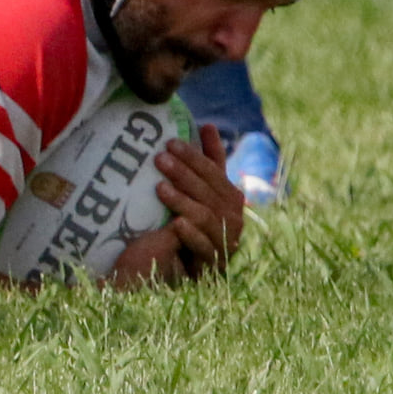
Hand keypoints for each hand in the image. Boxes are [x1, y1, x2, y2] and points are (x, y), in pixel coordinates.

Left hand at [107, 125, 244, 287]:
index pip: (213, 171)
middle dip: (184, 173)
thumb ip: (209, 161)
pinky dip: (190, 234)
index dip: (194, 156)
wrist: (188, 268)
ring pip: (206, 216)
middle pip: (208, 191)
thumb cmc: (194, 221)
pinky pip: (204, 247)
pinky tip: (175, 224)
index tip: (170, 142)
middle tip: (159, 158)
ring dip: (183, 201)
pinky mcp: (214, 263)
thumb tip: (208, 125)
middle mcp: (233, 217)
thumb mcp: (201, 190)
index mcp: (230, 196)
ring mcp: (225, 240)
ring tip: (159, 188)